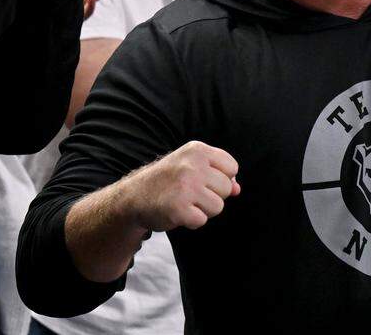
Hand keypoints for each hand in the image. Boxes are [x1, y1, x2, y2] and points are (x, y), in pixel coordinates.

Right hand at [122, 141, 240, 231]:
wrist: (133, 197)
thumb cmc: (169, 181)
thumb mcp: (192, 167)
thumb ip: (218, 175)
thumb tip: (237, 189)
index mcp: (197, 150)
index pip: (232, 167)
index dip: (221, 178)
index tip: (203, 180)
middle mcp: (192, 165)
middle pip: (226, 188)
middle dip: (212, 196)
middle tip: (190, 193)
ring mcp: (185, 186)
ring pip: (218, 206)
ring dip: (203, 210)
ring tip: (184, 202)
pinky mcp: (178, 208)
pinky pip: (201, 220)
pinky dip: (191, 221)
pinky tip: (177, 212)